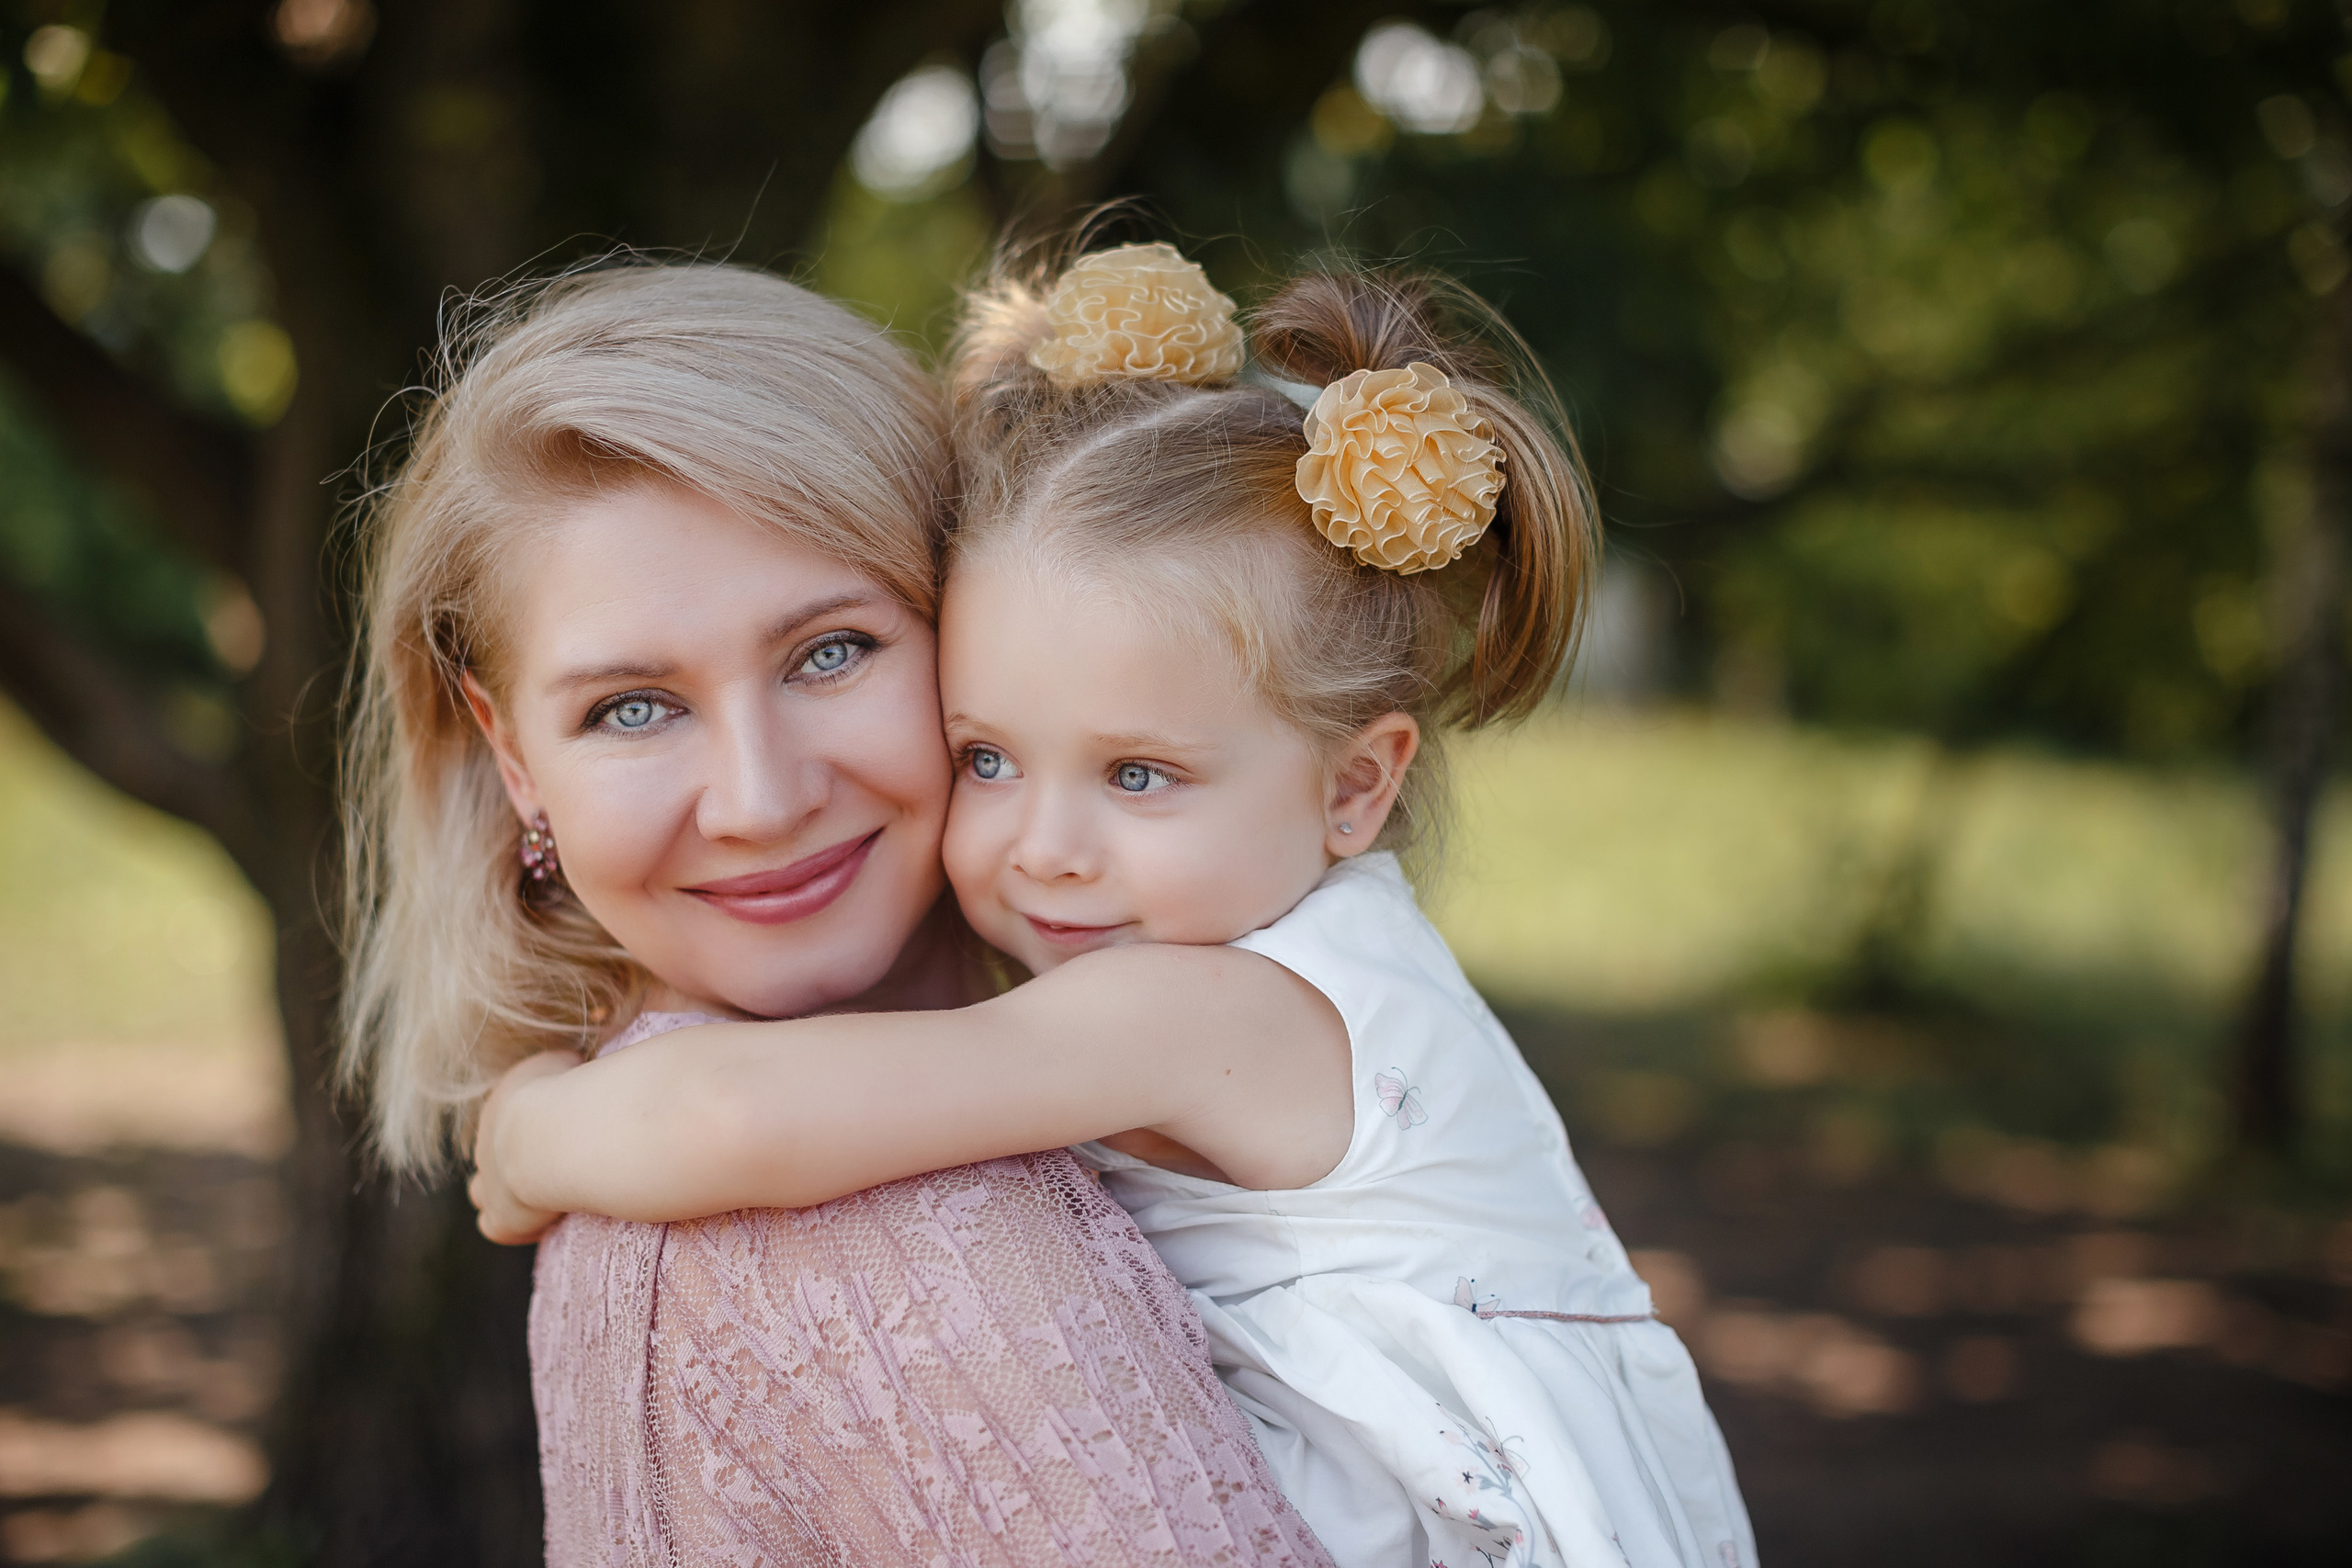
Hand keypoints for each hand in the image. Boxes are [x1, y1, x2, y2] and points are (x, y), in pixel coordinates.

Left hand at [469, 1049, 581, 1243]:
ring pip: (481, 1192)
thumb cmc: (569, 1094)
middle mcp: (487, 1142)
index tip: (564, 1131)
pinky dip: (517, 1224)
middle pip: (493, 1154)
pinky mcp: (501, 1217)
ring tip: (546, 1195)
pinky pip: (495, 1226)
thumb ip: (563, 1068)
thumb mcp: (565, 1063)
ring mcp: (490, 1182)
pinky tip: (547, 1218)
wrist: (554, 1137)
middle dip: (518, 1160)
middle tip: (556, 1163)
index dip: (534, 1127)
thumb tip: (574, 1067)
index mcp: (503, 1105)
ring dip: (508, 1194)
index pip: (510, 1117)